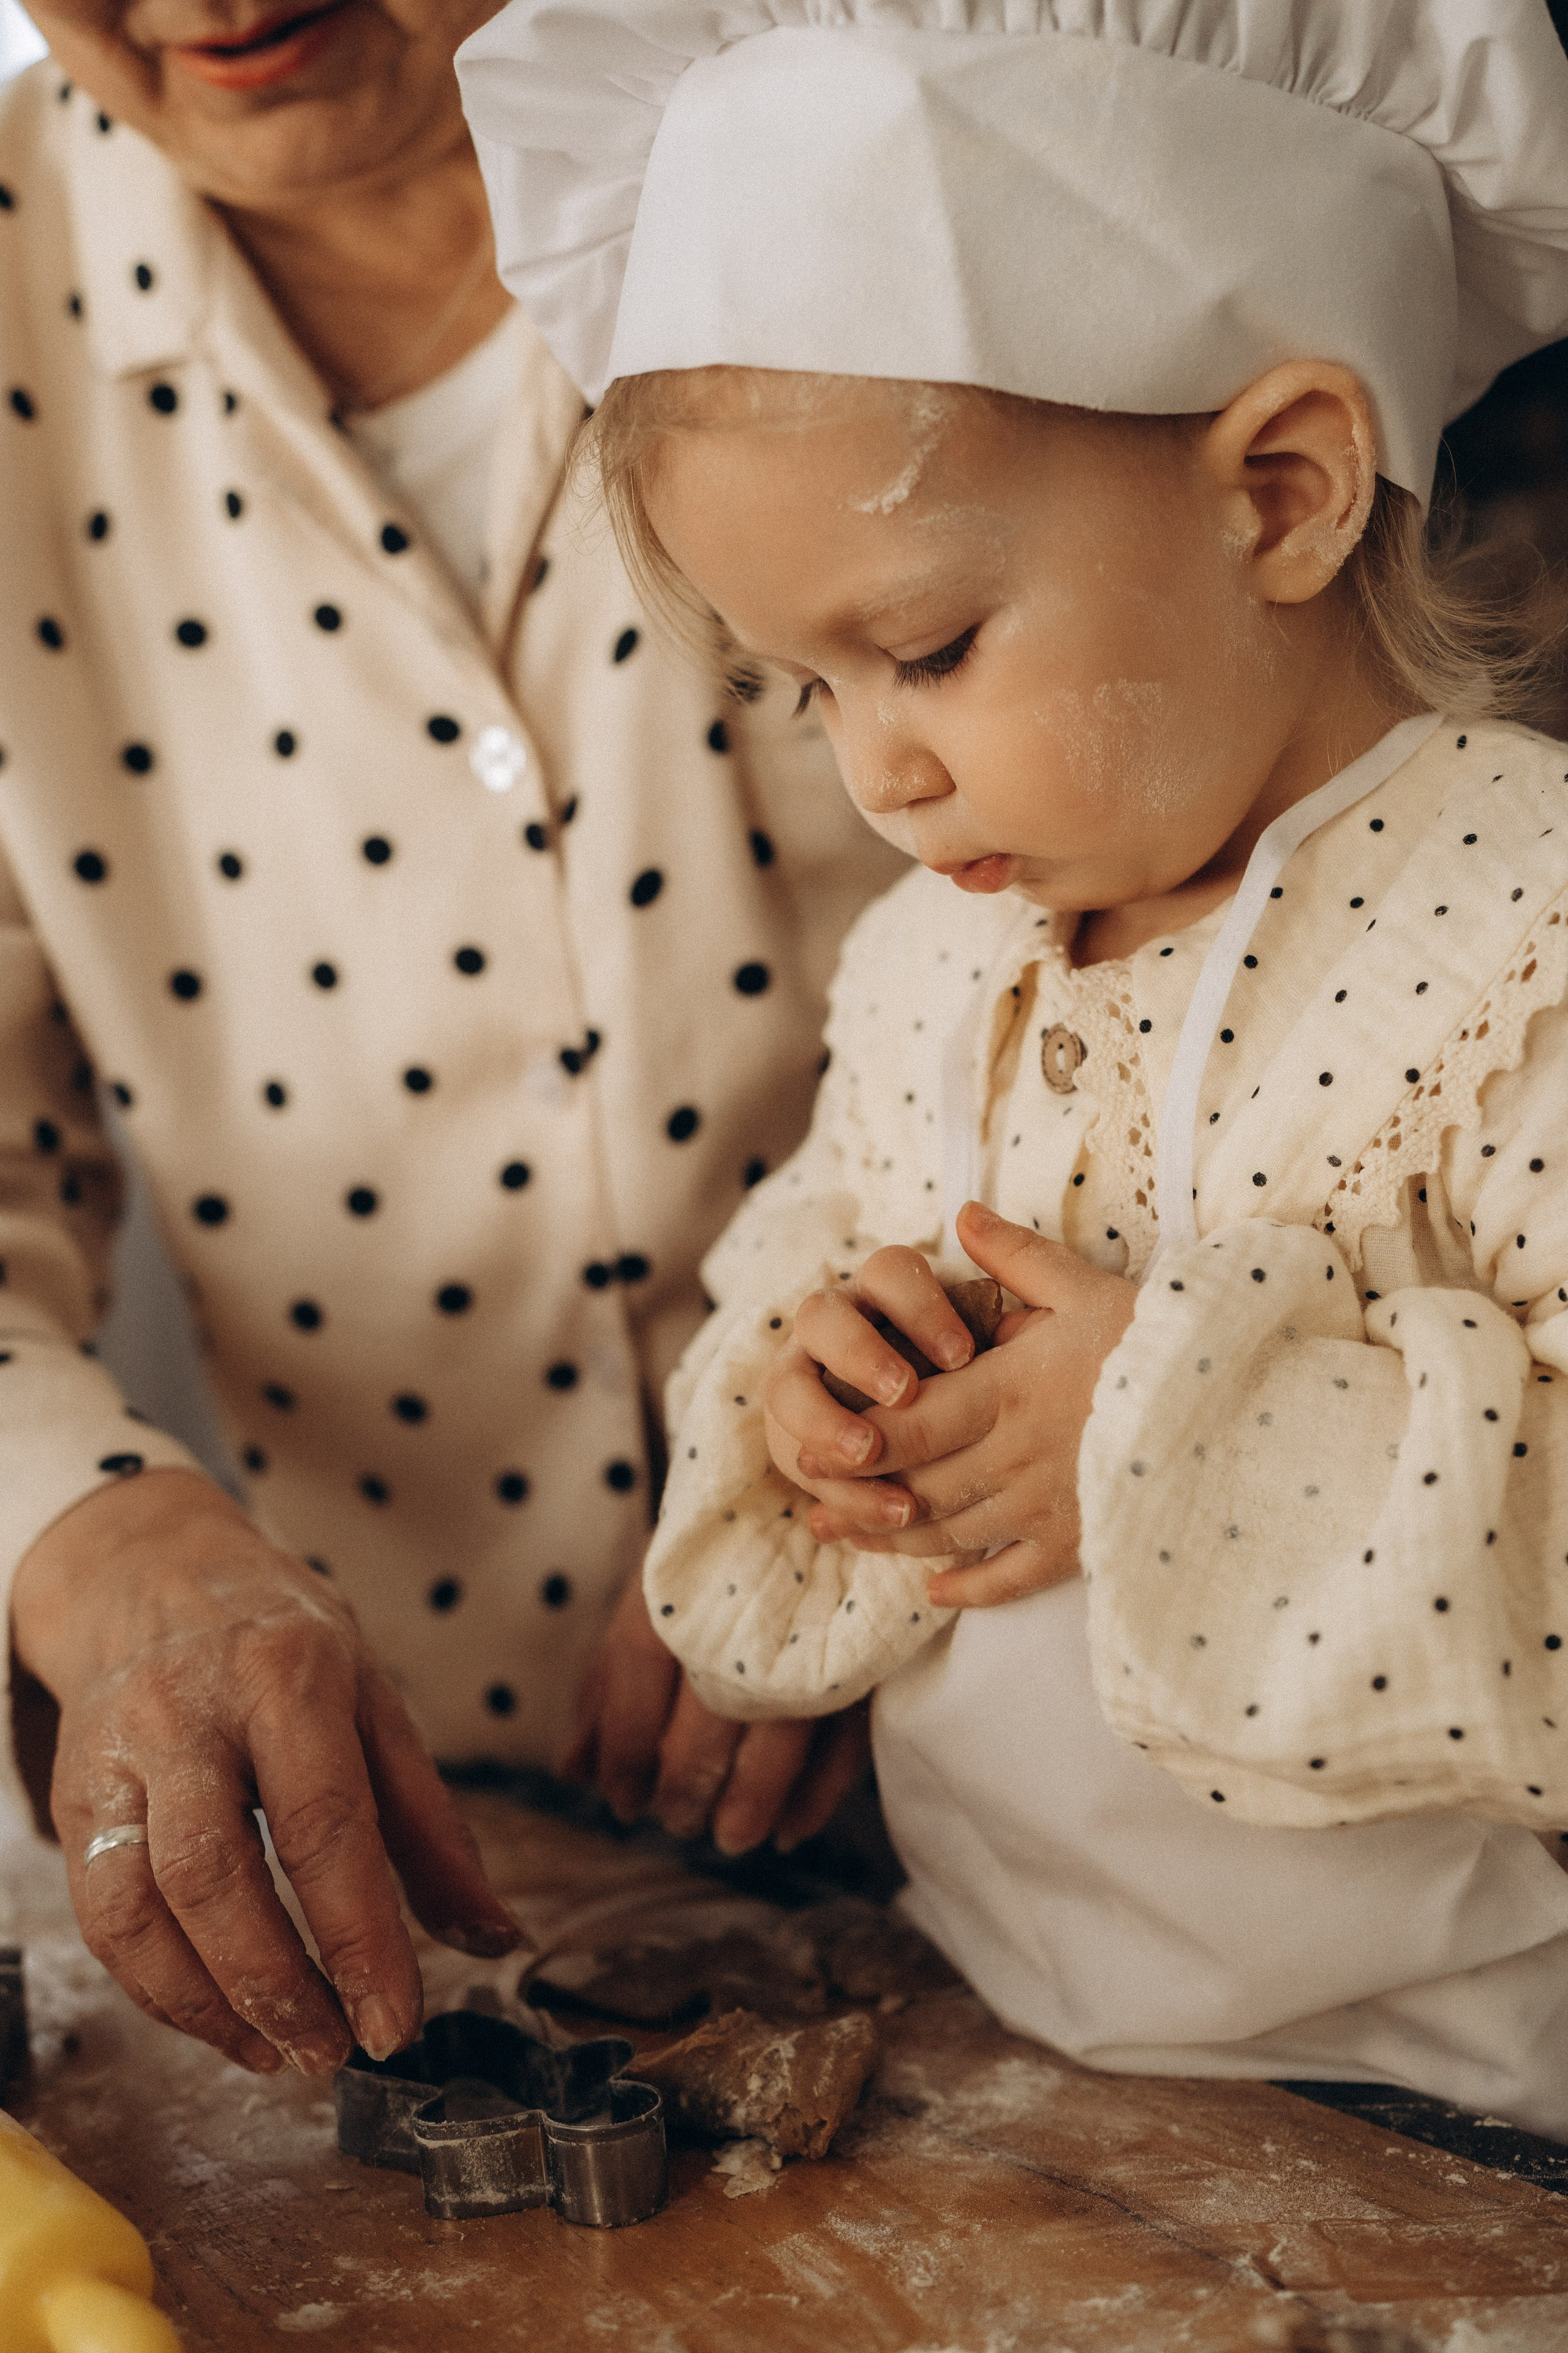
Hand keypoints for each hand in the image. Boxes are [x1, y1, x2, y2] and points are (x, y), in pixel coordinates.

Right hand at [10, 1469, 521, 2075]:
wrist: (149, 1572)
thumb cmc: (280, 1646)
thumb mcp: (376, 1704)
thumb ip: (432, 1829)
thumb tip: (493, 1938)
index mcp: (287, 1678)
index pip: (322, 1823)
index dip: (359, 1936)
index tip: (394, 2022)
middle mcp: (189, 1715)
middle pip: (214, 1873)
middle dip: (275, 1984)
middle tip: (333, 2051)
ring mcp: (119, 1756)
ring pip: (139, 1904)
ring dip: (208, 2004)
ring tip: (278, 2053)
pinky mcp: (73, 1796)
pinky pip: (101, 1914)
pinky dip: (157, 1987)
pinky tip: (218, 2017)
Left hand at [563, 1575, 870, 1854]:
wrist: (806, 1491)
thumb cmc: (710, 1565)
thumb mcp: (648, 1605)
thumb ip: (608, 1686)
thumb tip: (575, 1774)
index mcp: (675, 1581)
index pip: (639, 1672)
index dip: (627, 1750)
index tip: (624, 1802)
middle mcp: (741, 1602)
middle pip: (709, 1712)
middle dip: (688, 1786)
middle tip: (679, 1821)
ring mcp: (812, 1626)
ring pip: (782, 1732)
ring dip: (751, 1801)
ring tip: (730, 1836)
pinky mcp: (865, 1651)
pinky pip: (847, 1736)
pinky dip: (818, 1793)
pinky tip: (790, 1829)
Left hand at [773, 1202, 1136, 1605]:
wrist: (1238, 1405)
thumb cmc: (1158, 1341)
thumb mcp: (1085, 1286)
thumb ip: (1014, 1256)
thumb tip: (960, 1214)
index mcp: (1009, 1391)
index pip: (909, 1424)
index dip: (853, 1441)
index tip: (807, 1447)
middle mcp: (1018, 1456)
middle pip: (917, 1486)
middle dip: (857, 1498)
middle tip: (810, 1504)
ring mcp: (1049, 1506)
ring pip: (951, 1531)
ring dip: (893, 1540)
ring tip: (845, 1537)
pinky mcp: (1082, 1541)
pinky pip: (1012, 1577)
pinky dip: (969, 1587)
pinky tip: (935, 1588)